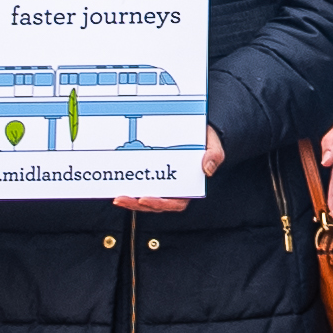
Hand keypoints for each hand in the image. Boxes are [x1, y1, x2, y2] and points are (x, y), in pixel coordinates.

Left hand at [112, 125, 231, 213]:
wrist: (197, 128)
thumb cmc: (205, 140)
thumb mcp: (214, 145)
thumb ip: (214, 155)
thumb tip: (207, 169)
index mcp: (188, 186)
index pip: (175, 203)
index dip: (160, 204)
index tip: (145, 199)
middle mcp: (173, 187)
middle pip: (155, 203)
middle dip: (137, 204)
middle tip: (122, 198)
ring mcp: (161, 181)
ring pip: (144, 197)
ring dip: (130, 200)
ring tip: (118, 196)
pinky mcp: (151, 172)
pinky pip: (139, 182)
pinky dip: (128, 185)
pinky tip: (118, 182)